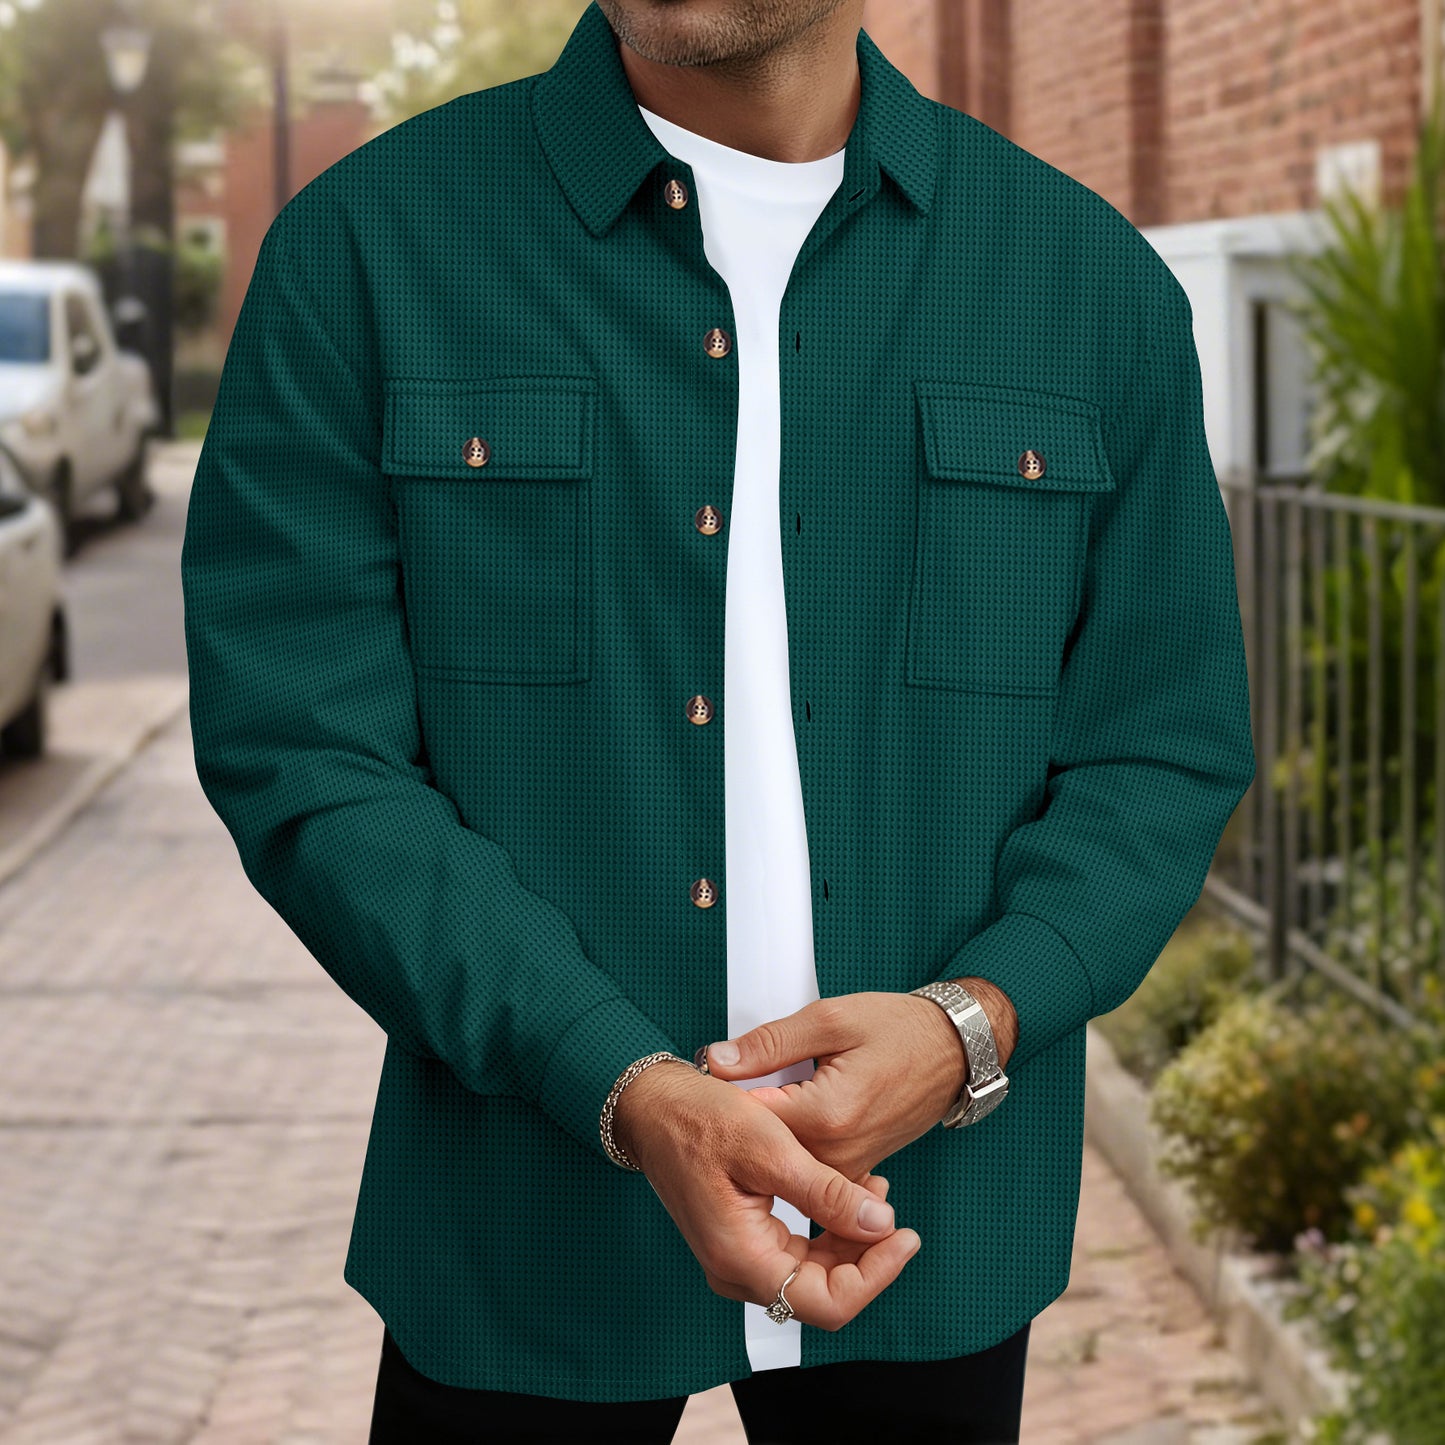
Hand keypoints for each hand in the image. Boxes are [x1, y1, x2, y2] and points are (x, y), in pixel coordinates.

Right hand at [612, 1061, 921, 1329]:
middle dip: (867, 1256)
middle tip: (894, 1208)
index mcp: (741, 1256)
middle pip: (822, 1293)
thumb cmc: (702, 1119)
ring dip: (850, 1242)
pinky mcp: (742, 1242)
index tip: (906, 1235)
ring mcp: (737, 1259)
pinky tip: (845, 1192)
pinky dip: (827, 1230)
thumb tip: (880, 1224)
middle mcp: (737, 1270)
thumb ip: (826, 1192)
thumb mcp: (770, 1146)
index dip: (876, 1275)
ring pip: (812, 1275)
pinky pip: (796, 1254)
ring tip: (874, 1190)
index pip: (827, 1302)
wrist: (654, 1107)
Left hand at [700, 983, 1015, 1182]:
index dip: (722, 1095)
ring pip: (782, 1160)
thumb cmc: (900, 1030)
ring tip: (758, 1097)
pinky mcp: (854, 1171)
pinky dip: (790, 1142)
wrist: (953, 1053)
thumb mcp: (831, 1018)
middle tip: (723, 1085)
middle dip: (740, 1117)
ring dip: (765, 1132)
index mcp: (827, 1114)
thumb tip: (717, 1060)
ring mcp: (848, 1168)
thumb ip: (769, 1043)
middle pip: (761, 1145)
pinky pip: (807, 1165)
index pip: (748, 1117)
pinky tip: (786, 1116)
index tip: (707, 1077)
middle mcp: (837, 1153)